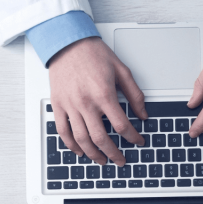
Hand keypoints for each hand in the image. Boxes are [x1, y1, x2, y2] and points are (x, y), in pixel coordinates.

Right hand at [49, 37, 148, 166]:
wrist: (67, 43)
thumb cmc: (93, 53)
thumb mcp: (121, 70)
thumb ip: (134, 94)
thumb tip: (143, 114)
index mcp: (104, 94)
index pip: (122, 125)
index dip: (133, 137)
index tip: (138, 141)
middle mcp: (86, 103)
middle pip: (101, 138)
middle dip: (113, 153)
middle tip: (120, 160)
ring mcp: (70, 105)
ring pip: (81, 139)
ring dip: (93, 154)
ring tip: (102, 160)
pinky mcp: (58, 105)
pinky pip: (63, 131)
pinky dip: (72, 145)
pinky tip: (80, 151)